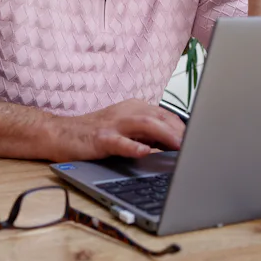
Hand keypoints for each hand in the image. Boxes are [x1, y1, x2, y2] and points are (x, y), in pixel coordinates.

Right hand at [49, 99, 185, 161]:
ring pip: (144, 124)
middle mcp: (126, 112)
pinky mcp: (100, 138)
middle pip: (160, 117)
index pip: (167, 115)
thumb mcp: (126, 129)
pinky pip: (119, 141)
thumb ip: (148, 134)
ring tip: (181, 147)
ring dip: (165, 135)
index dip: (185, 128)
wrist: (60, 133)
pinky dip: (133, 146)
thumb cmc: (94, 133)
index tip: (200, 140)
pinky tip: (145, 152)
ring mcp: (113, 124)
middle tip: (198, 146)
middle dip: (181, 132)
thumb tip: (176, 146)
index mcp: (134, 108)